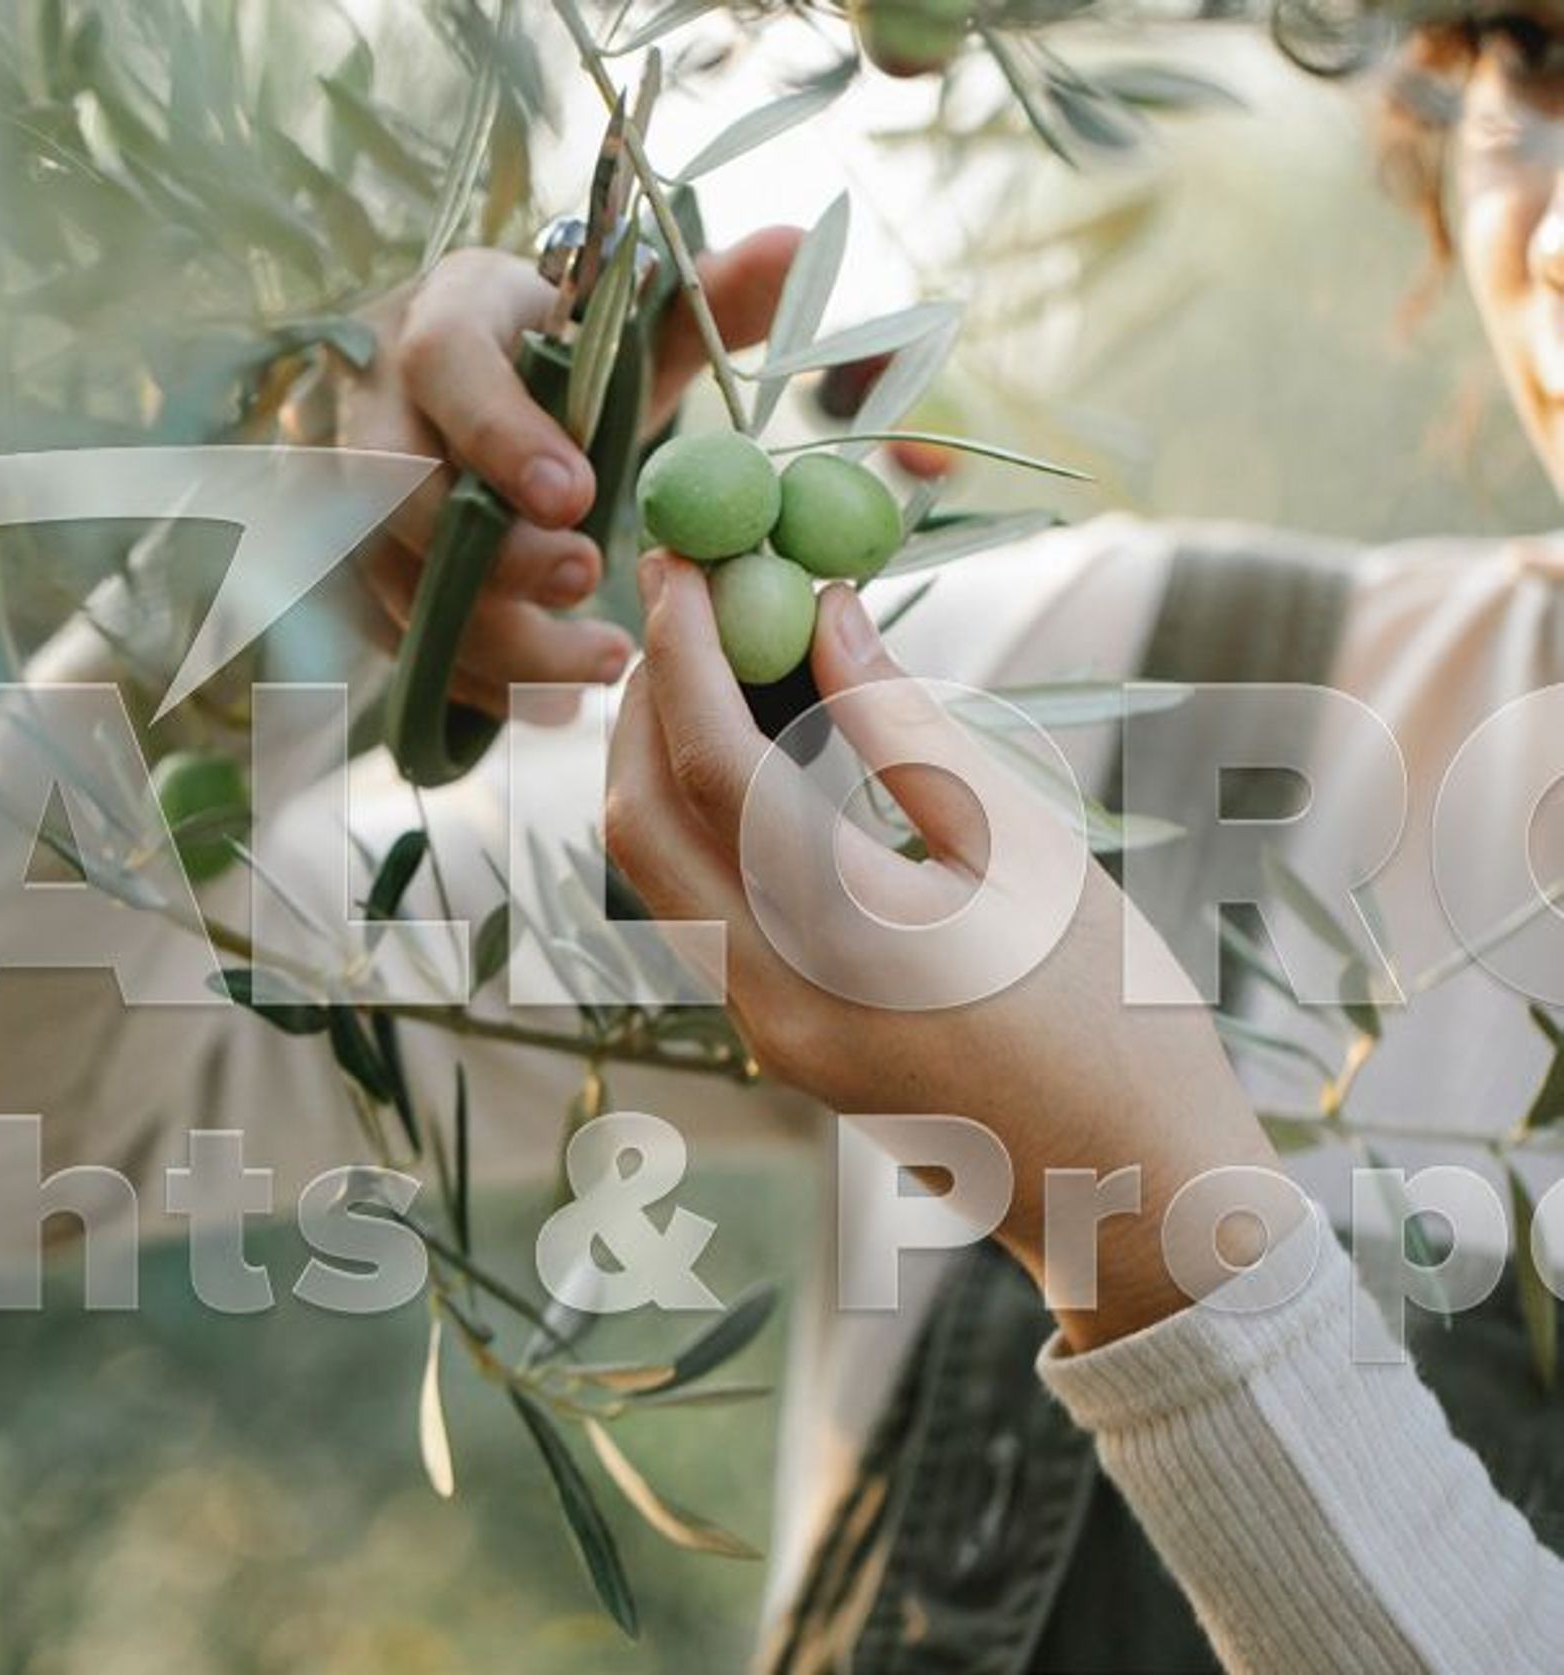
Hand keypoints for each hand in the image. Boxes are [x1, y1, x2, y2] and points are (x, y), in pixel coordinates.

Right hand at [333, 231, 800, 716]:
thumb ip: (715, 294)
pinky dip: (476, 677)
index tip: (579, 495)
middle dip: (488, 548)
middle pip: (393, 487)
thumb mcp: (634, 322)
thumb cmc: (564, 356)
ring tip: (601, 660)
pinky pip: (397, 637)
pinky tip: (556, 698)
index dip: (500, 434)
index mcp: (446, 315)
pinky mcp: (360, 568)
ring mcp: (354, 491)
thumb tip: (800, 244)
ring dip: (493, 633)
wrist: (481, 391)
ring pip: (390, 577)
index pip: (443, 364)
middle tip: (585, 577)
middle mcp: (377, 399)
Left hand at [604, 554, 1290, 1347]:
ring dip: (659, 762)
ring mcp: (761, 1031)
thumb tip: (827, 619)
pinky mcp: (774, 1045)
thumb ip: (907, 731)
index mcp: (846, 935)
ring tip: (715, 667)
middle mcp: (770, 992)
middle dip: (645, 701)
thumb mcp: (1026, 848)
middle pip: (642, 821)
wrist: (1131, 1189)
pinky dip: (697, 826)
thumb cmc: (1116, 1008)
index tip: (684, 558)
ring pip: (653, 873)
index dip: (684, 649)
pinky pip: (694, 913)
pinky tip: (752, 764)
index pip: (713, 764)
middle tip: (685, 605)